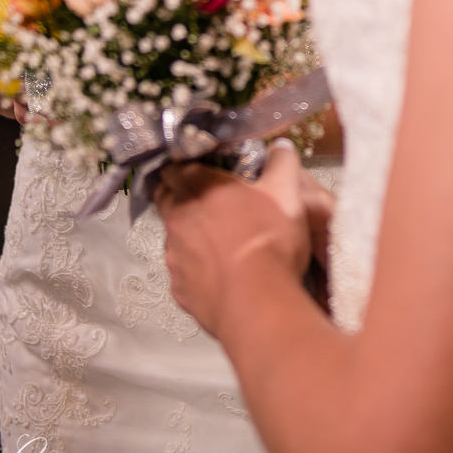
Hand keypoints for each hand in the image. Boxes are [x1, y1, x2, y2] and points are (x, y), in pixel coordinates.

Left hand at [156, 142, 312, 336]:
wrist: (258, 304)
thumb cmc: (270, 243)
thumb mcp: (286, 193)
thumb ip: (281, 163)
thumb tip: (281, 147)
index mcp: (199, 187)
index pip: (176, 167)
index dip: (185, 166)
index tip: (199, 169)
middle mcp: (178, 218)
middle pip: (165, 197)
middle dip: (178, 194)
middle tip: (204, 199)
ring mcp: (174, 256)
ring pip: (172, 236)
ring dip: (187, 233)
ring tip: (215, 240)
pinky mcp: (179, 288)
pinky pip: (181, 271)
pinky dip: (194, 268)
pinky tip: (217, 272)